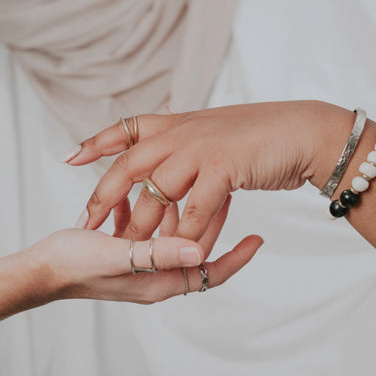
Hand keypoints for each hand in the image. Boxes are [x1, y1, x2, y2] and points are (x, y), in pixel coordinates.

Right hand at [29, 198, 262, 303]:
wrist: (37, 270)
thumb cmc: (71, 267)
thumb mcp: (114, 257)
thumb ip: (156, 253)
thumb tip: (199, 249)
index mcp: (157, 280)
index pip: (209, 273)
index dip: (236, 258)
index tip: (257, 238)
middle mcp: (153, 272)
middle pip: (194, 246)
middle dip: (210, 219)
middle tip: (226, 191)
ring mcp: (139, 260)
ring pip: (171, 232)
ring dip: (177, 208)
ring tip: (186, 182)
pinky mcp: (124, 248)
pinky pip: (147, 226)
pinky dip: (147, 207)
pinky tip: (138, 189)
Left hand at [66, 100, 350, 239]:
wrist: (305, 131)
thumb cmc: (264, 136)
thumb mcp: (216, 135)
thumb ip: (190, 148)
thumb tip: (172, 166)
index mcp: (179, 123)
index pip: (126, 128)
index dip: (96, 141)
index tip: (70, 156)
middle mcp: (183, 132)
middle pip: (129, 165)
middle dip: (103, 195)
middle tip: (83, 222)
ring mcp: (201, 148)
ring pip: (156, 192)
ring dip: (141, 225)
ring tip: (123, 249)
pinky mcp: (223, 166)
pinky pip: (194, 208)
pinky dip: (186, 234)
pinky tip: (178, 253)